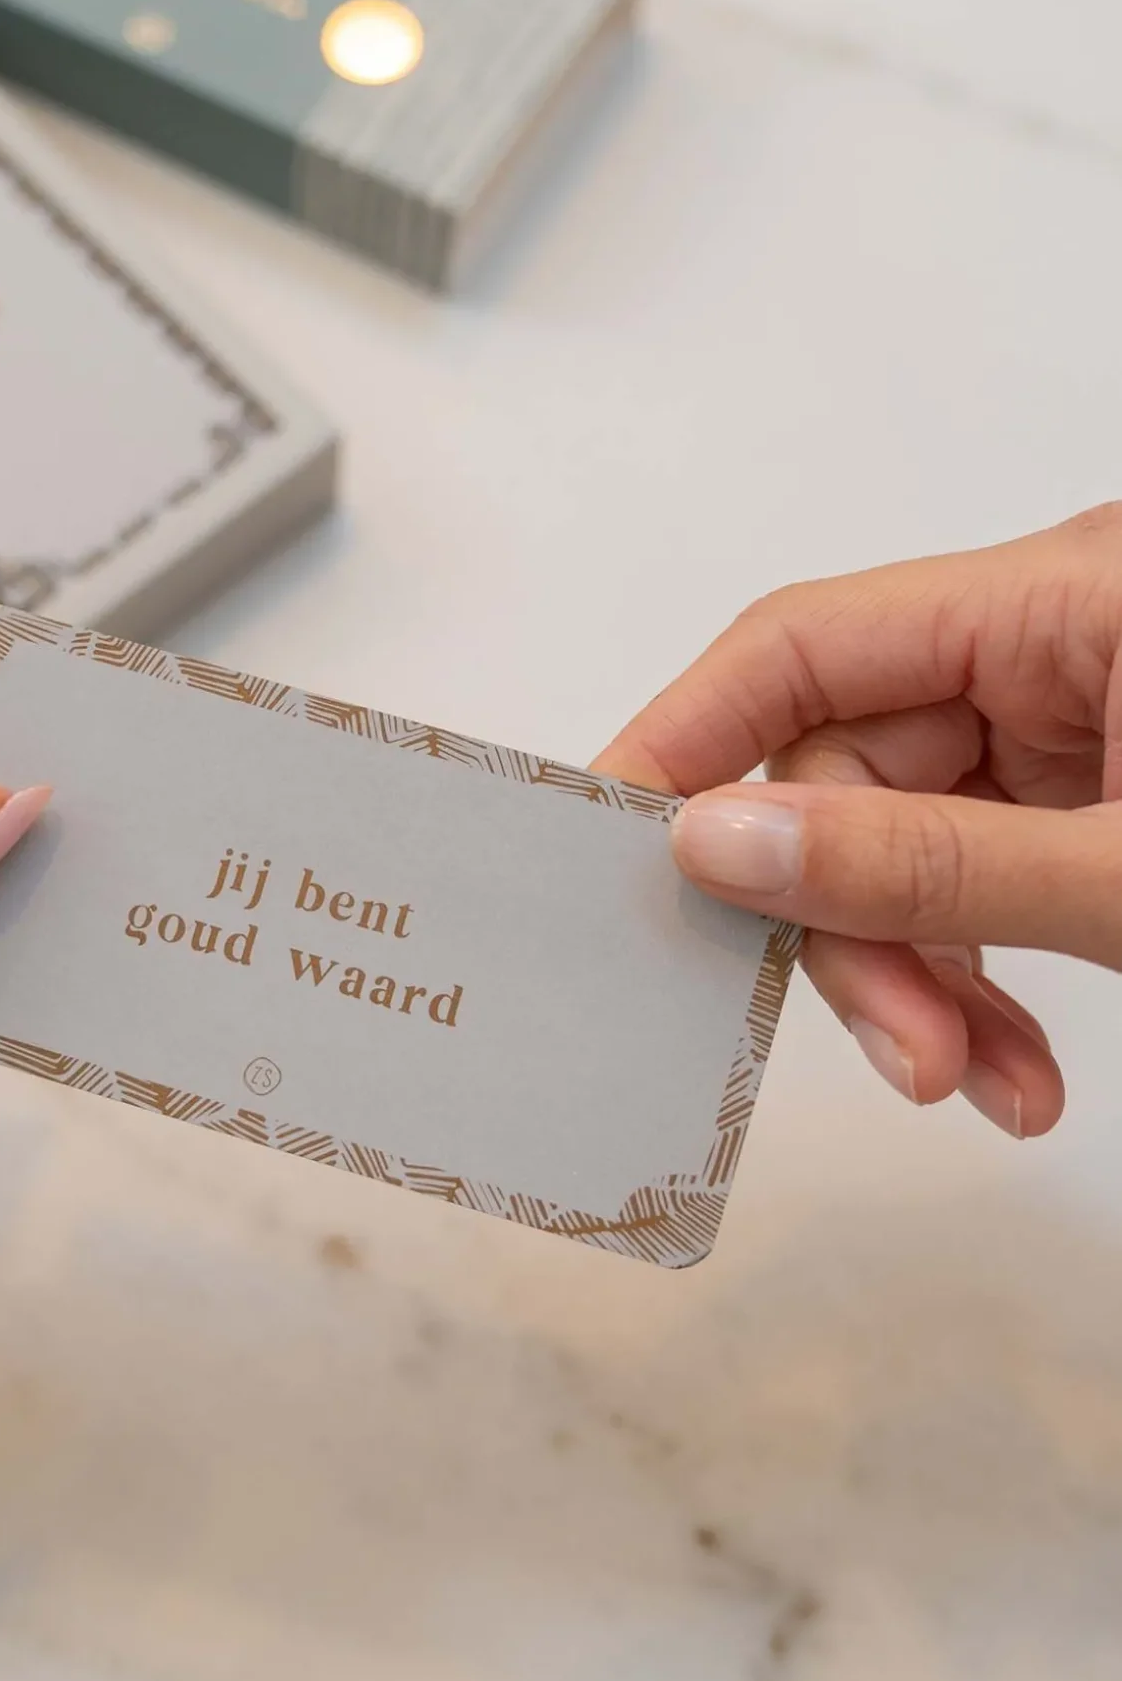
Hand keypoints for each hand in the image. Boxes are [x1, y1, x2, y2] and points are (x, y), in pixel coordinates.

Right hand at [596, 505, 1121, 1139]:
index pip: (807, 645)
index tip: (607, 853)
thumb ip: (929, 864)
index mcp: (1063, 595)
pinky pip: (983, 877)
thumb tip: (720, 847)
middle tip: (909, 1056)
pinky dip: (987, 977)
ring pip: (911, 847)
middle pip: (853, 776)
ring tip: (984, 1085)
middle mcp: (1050, 641)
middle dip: (861, 933)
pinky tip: (1019, 1067)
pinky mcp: (1099, 791)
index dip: (690, 744)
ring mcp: (1077, 720)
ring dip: (928, 981)